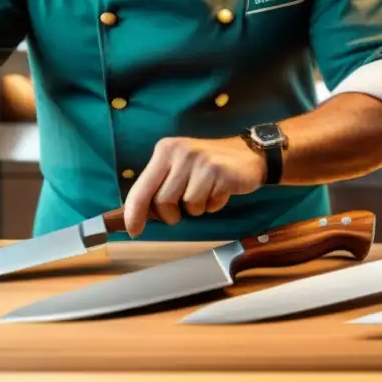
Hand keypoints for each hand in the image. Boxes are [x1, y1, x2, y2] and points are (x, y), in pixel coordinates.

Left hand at [122, 136, 266, 236]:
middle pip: (162, 202)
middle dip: (172, 213)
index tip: (133, 230)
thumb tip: (136, 216)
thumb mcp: (179, 169)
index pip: (141, 187)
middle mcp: (179, 152)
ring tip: (207, 192)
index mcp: (164, 150)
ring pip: (187, 205)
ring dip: (197, 207)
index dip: (134, 213)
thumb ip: (159, 187)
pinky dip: (213, 204)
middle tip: (184, 205)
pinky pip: (208, 204)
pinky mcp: (218, 171)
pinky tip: (219, 190)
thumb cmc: (208, 167)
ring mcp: (199, 161)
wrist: (248, 154)